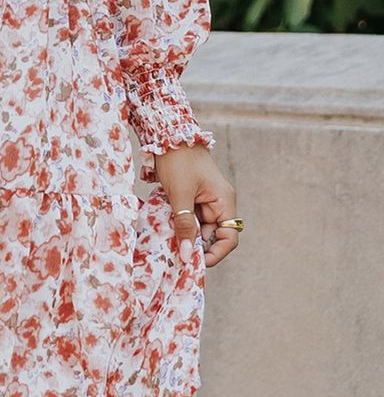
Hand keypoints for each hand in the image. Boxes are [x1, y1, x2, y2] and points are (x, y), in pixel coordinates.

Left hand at [153, 144, 239, 269]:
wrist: (167, 134)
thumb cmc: (178, 161)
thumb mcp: (179, 195)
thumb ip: (184, 226)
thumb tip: (188, 256)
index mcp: (224, 201)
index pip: (229, 237)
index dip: (215, 254)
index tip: (196, 263)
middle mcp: (219, 203)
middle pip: (213, 236)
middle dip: (197, 246)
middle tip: (177, 256)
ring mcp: (205, 200)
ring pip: (199, 228)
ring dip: (186, 236)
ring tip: (170, 243)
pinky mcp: (192, 197)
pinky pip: (190, 218)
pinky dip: (180, 225)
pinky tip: (167, 230)